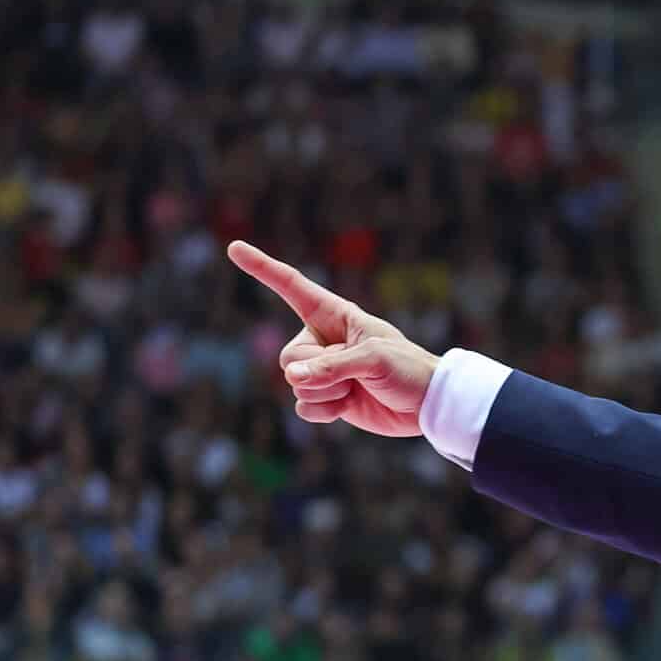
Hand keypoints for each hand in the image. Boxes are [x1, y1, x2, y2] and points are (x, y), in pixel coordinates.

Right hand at [228, 242, 439, 437]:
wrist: (427, 405)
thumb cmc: (408, 369)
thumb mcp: (374, 359)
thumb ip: (331, 367)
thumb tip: (292, 377)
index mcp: (335, 315)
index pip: (292, 287)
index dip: (262, 268)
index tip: (234, 248)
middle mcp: (322, 340)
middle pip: (289, 357)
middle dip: (320, 371)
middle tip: (356, 373)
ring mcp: (322, 371)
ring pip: (295, 384)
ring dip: (328, 393)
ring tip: (359, 388)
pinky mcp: (326, 398)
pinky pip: (303, 406)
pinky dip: (324, 412)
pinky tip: (349, 407)